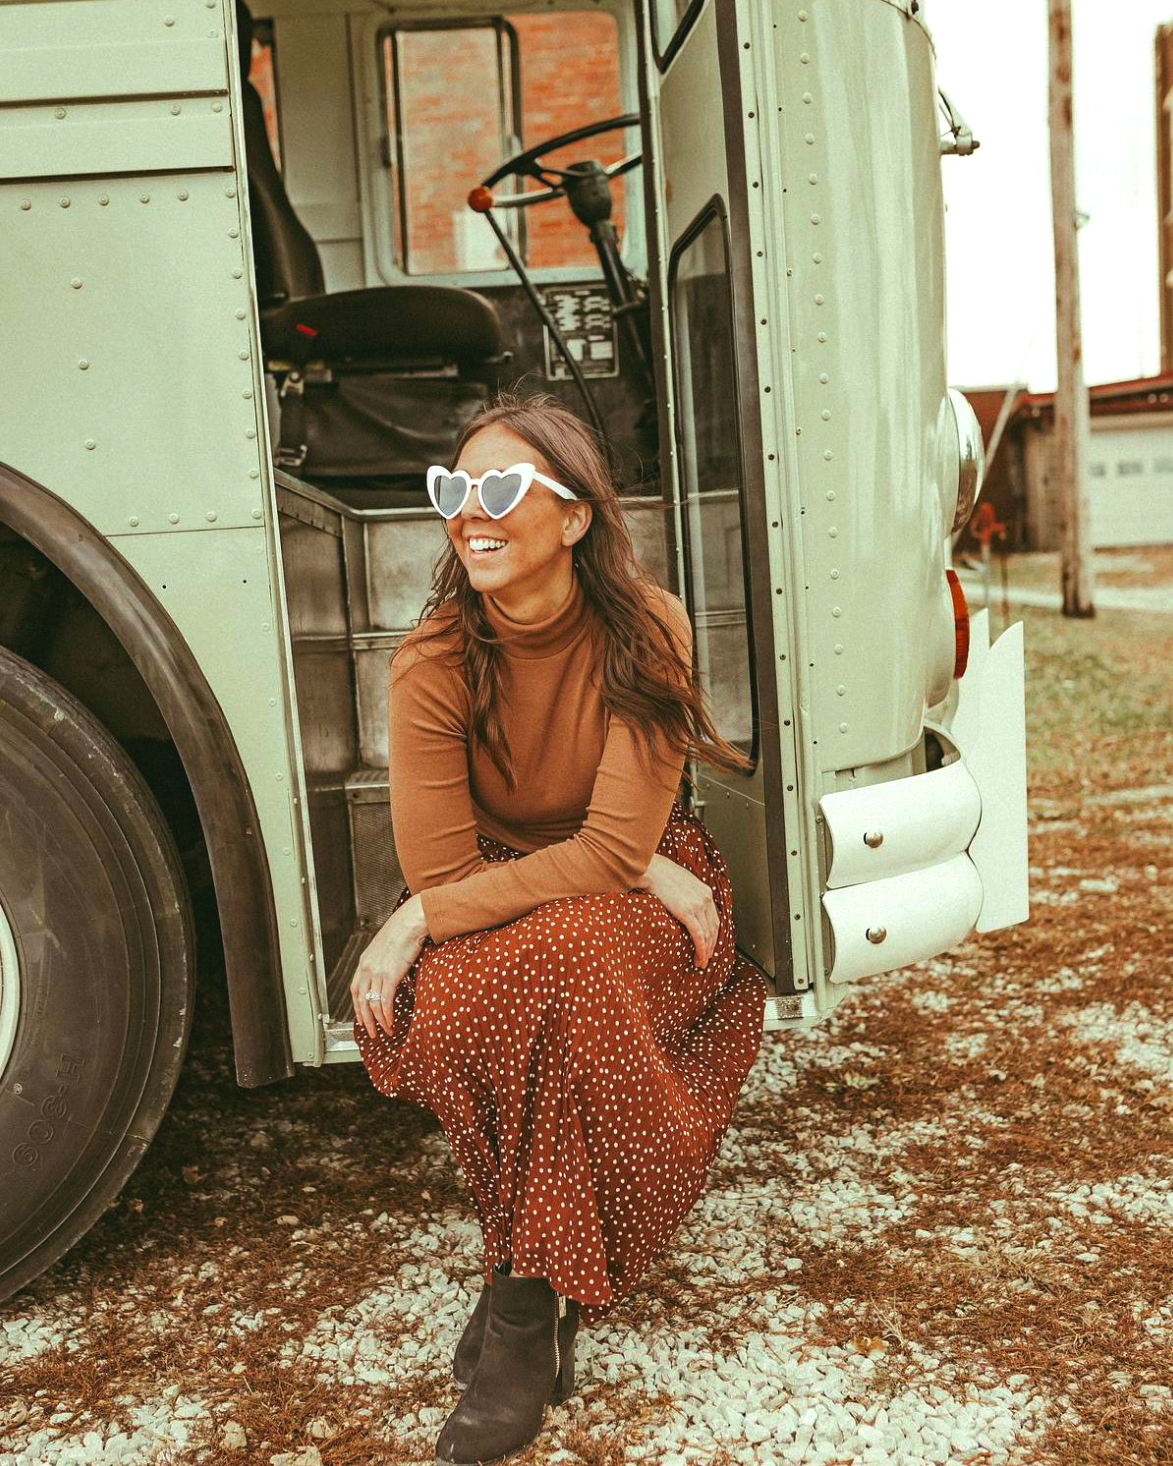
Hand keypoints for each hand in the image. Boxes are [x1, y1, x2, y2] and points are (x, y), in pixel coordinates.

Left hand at [351, 893, 428, 1038]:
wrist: (411, 921)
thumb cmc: (403, 930)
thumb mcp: (386, 948)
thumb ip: (384, 962)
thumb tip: (390, 974)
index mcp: (365, 961)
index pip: (355, 989)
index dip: (358, 1006)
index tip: (362, 1016)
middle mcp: (367, 968)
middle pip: (360, 1001)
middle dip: (365, 1020)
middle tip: (370, 1032)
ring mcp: (377, 973)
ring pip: (372, 1004)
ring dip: (378, 1021)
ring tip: (384, 1030)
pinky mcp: (390, 976)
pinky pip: (385, 1001)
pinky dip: (386, 1015)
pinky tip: (390, 1021)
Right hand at [633, 854, 719, 967]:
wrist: (652, 870)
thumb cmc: (661, 875)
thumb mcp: (682, 882)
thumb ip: (688, 895)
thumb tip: (685, 905)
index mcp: (705, 891)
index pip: (714, 918)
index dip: (713, 934)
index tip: (710, 944)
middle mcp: (705, 898)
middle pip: (714, 928)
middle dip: (712, 946)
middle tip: (707, 958)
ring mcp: (698, 905)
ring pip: (708, 934)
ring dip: (706, 951)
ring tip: (701, 962)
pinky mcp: (688, 912)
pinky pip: (699, 935)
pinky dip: (701, 949)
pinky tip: (699, 958)